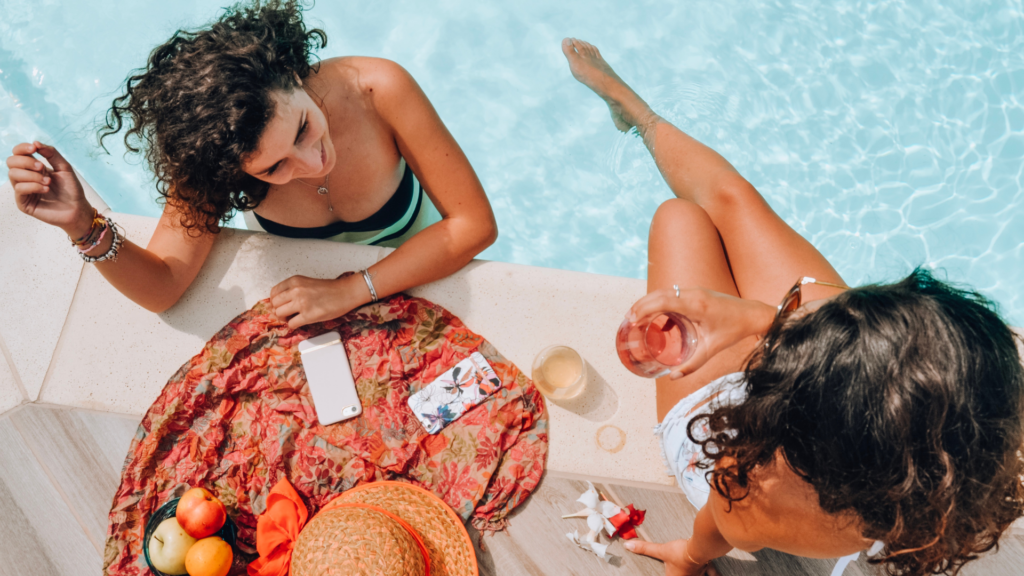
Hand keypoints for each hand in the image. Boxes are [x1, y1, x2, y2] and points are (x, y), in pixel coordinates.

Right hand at [6, 142, 93, 237]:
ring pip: (13, 174)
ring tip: (48, 181)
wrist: (77, 209)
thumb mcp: (64, 167)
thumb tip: (35, 142)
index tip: (34, 148)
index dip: (22, 148)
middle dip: (26, 161)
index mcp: (33, 167)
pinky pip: (19, 189)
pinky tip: (46, 189)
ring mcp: (23, 190)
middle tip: (42, 167)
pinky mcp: (23, 203)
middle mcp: (25, 177)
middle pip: (11, 162)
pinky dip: (33, 186)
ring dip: (32, 175)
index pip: (17, 153)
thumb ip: (51, 153)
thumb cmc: (71, 189)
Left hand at [270, 273, 370, 328]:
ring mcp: (302, 303)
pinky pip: (292, 324)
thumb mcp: (307, 283)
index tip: (280, 305)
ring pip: (280, 314)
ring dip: (285, 318)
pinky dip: (294, 325)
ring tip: (293, 318)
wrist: (346, 293)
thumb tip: (281, 303)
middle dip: (279, 311)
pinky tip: (300, 322)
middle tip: (286, 313)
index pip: (274, 292)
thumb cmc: (330, 289)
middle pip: (275, 304)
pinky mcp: (308, 315)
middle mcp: (296, 290)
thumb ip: (293, 290)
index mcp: (295, 281)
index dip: (275, 301)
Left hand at [625, 538, 719, 575]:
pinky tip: (712, 571)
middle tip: (680, 566)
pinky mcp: (706, 567)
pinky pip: (711, 573)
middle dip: (682, 571)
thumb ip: (645, 548)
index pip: (669, 575)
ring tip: (693, 568)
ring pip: (698, 575)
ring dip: (696, 572)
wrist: (699, 548)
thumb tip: (628, 545)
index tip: (671, 570)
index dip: (671, 572)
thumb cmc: (680, 553)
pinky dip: (712, 573)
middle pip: (683, 574)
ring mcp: (698, 575)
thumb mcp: (660, 550)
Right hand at [627, 287, 773, 378]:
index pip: (663, 301)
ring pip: (664, 291)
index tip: (632, 320)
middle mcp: (693, 294)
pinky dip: (660, 303)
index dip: (644, 308)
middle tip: (628, 319)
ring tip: (636, 317)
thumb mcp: (711, 349)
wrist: (751, 314)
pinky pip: (673, 294)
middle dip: (641, 305)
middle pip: (659, 294)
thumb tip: (673, 377)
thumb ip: (692, 364)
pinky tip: (657, 320)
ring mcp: (694, 290)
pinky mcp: (696, 292)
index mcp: (695, 305)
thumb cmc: (733, 330)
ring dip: (649, 302)